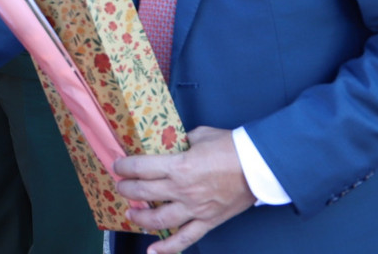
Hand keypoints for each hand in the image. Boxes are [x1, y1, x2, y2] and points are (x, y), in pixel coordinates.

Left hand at [114, 126, 254, 252]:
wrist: (259, 165)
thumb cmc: (231, 147)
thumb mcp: (200, 135)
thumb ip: (181, 141)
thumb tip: (170, 143)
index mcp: (179, 166)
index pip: (141, 168)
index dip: (125, 167)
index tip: (118, 166)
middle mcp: (182, 190)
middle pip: (144, 192)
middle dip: (127, 189)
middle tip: (121, 186)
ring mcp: (194, 209)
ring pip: (158, 219)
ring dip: (140, 216)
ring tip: (131, 213)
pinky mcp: (207, 222)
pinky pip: (184, 239)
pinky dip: (167, 249)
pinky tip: (152, 251)